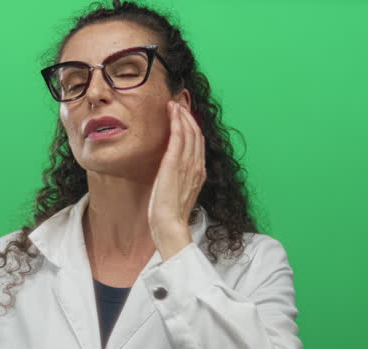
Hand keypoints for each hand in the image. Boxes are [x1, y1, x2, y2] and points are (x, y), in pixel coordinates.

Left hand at [147, 100, 206, 259]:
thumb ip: (179, 178)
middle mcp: (197, 166)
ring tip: (174, 104)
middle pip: (196, 134)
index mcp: (199, 173)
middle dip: (188, 116)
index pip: (198, 143)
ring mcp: (187, 165)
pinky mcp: (174, 165)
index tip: (183, 115)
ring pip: (189, 132)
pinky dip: (177, 122)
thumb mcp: (178, 192)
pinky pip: (179, 137)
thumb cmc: (170, 214)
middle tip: (178, 103)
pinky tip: (172, 113)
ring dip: (182, 115)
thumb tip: (171, 170)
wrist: (169, 226)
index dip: (192, 127)